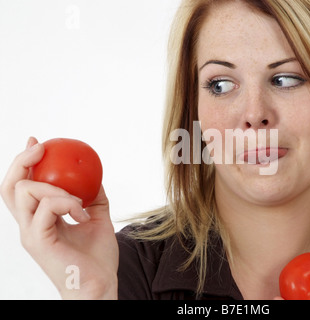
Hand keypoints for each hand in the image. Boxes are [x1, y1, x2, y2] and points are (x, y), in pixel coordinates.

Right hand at [0, 137, 118, 298]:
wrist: (99, 286)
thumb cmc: (97, 258)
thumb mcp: (97, 218)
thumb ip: (92, 197)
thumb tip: (95, 175)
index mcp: (39, 220)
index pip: (23, 187)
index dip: (25, 162)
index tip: (38, 143)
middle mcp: (29, 225)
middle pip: (10, 186)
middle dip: (21, 161)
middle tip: (40, 147)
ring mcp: (30, 233)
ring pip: (25, 191)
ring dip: (56, 188)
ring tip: (79, 203)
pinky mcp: (38, 241)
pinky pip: (46, 208)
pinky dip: (67, 203)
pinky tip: (82, 214)